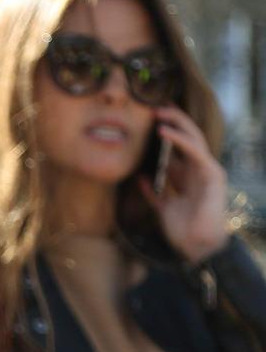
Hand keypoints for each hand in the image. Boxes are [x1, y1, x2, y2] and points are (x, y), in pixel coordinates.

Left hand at [139, 105, 228, 263]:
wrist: (195, 246)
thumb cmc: (182, 229)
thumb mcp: (162, 206)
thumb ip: (153, 192)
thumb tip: (139, 178)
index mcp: (188, 175)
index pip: (178, 145)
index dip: (166, 130)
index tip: (149, 117)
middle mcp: (198, 169)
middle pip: (187, 136)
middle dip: (173, 119)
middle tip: (155, 105)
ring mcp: (207, 169)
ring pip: (194, 137)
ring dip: (177, 122)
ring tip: (158, 111)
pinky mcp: (212, 174)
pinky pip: (195, 151)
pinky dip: (180, 139)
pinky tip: (164, 131)